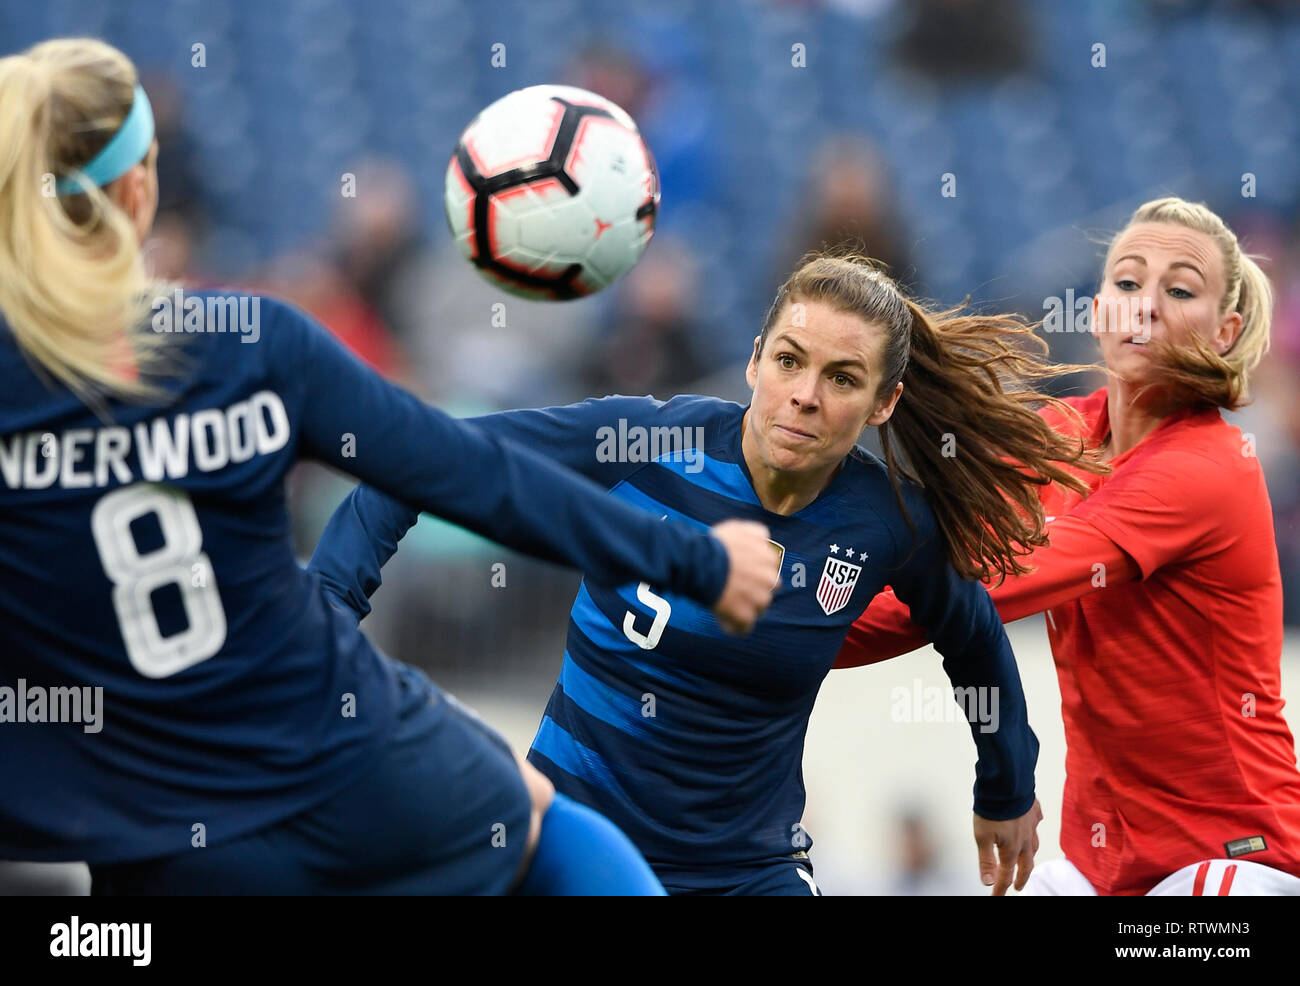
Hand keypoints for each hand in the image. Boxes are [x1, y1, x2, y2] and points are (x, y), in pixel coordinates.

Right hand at [709, 520, 779, 634]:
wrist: (700, 562)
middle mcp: (769, 579)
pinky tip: (723, 620)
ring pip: (758, 609)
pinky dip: (733, 626)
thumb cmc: (716, 545)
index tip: (740, 574)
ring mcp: (759, 599)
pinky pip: (743, 628)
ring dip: (745, 608)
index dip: (753, 572)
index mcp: (769, 559)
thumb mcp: (738, 527)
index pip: (769, 570)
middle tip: (734, 589)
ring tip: (726, 605)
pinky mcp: (745, 616)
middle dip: (754, 591)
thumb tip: (764, 539)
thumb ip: (756, 533)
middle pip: (767, 590)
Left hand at [973, 798, 1041, 894]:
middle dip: (1021, 877)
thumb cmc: (993, 808)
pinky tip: (1031, 827)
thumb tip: (988, 882)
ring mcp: (1031, 824)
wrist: (1007, 783)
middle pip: (1025, 864)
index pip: (1006, 875)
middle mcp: (1025, 839)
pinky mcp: (1033, 810)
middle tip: (1017, 886)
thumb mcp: (982, 836)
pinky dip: (1033, 829)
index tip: (997, 897)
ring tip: (1025, 861)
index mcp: (1012, 848)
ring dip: (1029, 856)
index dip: (1001, 888)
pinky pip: (1036, 823)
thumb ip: (986, 860)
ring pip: (1033, 845)